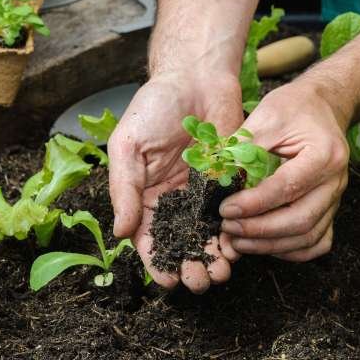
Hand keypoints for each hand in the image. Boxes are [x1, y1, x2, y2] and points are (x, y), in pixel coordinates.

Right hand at [108, 71, 242, 292]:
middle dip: (189, 267)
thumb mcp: (128, 146)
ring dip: (213, 257)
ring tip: (220, 273)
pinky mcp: (229, 182)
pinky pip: (232, 214)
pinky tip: (238, 247)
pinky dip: (234, 233)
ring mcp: (203, 193)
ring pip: (208, 235)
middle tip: (199, 283)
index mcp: (145, 195)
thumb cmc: (154, 106)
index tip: (167, 281)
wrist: (197, 76)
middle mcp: (174, 200)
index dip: (156, 262)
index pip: (148, 238)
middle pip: (180, 243)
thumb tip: (121, 233)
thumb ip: (124, 189)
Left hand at [219, 81, 349, 261]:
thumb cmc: (294, 107)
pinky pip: (317, 242)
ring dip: (270, 245)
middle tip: (228, 228)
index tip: (225, 209)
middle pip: (301, 220)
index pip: (287, 187)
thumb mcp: (267, 116)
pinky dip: (291, 251)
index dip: (254, 203)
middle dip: (260, 230)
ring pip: (308, 237)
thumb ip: (244, 147)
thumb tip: (217, 179)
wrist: (322, 107)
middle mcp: (335, 181)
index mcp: (324, 154)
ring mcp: (336, 198)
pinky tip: (264, 245)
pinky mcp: (331, 209)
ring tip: (237, 241)